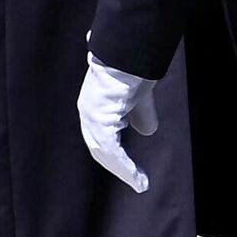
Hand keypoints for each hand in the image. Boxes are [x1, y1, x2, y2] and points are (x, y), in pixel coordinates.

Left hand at [76, 56, 163, 194]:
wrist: (129, 53)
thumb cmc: (134, 67)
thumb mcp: (140, 97)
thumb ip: (141, 114)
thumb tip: (147, 131)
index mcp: (95, 104)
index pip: (101, 136)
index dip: (115, 154)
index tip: (130, 169)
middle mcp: (89, 111)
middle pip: (100, 148)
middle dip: (118, 167)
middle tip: (137, 182)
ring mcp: (91, 115)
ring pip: (105, 152)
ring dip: (123, 171)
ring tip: (140, 184)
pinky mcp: (99, 120)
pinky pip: (112, 150)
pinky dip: (124, 166)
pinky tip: (136, 177)